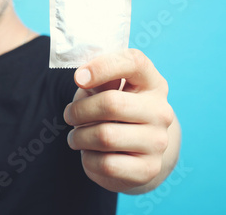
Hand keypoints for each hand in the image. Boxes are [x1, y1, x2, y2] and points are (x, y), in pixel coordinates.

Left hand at [64, 49, 176, 192]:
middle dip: (79, 111)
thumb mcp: (107, 90)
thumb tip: (85, 77)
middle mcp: (161, 111)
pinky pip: (106, 164)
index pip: (134, 61)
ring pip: (104, 136)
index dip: (102, 67)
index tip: (78, 78)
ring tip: (76, 137)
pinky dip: (88, 159)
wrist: (134, 152)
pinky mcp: (149, 169)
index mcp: (152, 82)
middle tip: (70, 115)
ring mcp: (158, 141)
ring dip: (79, 137)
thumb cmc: (113, 112)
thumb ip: (99, 80)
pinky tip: (90, 154)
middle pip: (111, 103)